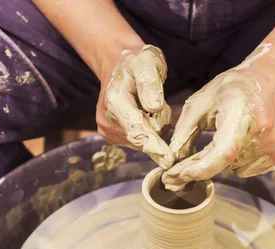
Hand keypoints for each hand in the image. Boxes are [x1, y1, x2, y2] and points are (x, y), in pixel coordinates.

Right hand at [96, 45, 173, 168]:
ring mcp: (108, 132)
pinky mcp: (112, 137)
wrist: (118, 66)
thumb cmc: (137, 62)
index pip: (137, 129)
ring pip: (145, 141)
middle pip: (145, 137)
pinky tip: (141, 113)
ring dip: (153, 125)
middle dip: (158, 123)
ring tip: (145, 105)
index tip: (167, 160)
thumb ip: (151, 83)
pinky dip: (147, 129)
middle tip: (153, 100)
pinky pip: (141, 141)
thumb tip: (155, 107)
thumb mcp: (148, 62)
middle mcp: (107, 121)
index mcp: (115, 101)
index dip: (154, 145)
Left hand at [161, 45, 274, 190]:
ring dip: (222, 160)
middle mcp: (262, 132)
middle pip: (223, 164)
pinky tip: (240, 140)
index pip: (220, 154)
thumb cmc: (236, 87)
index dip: (196, 170)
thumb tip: (173, 160)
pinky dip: (237, 160)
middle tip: (185, 160)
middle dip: (200, 165)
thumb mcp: (202, 101)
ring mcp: (274, 146)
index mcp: (242, 113)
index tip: (173, 177)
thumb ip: (185, 132)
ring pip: (233, 169)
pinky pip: (247, 169)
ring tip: (225, 135)